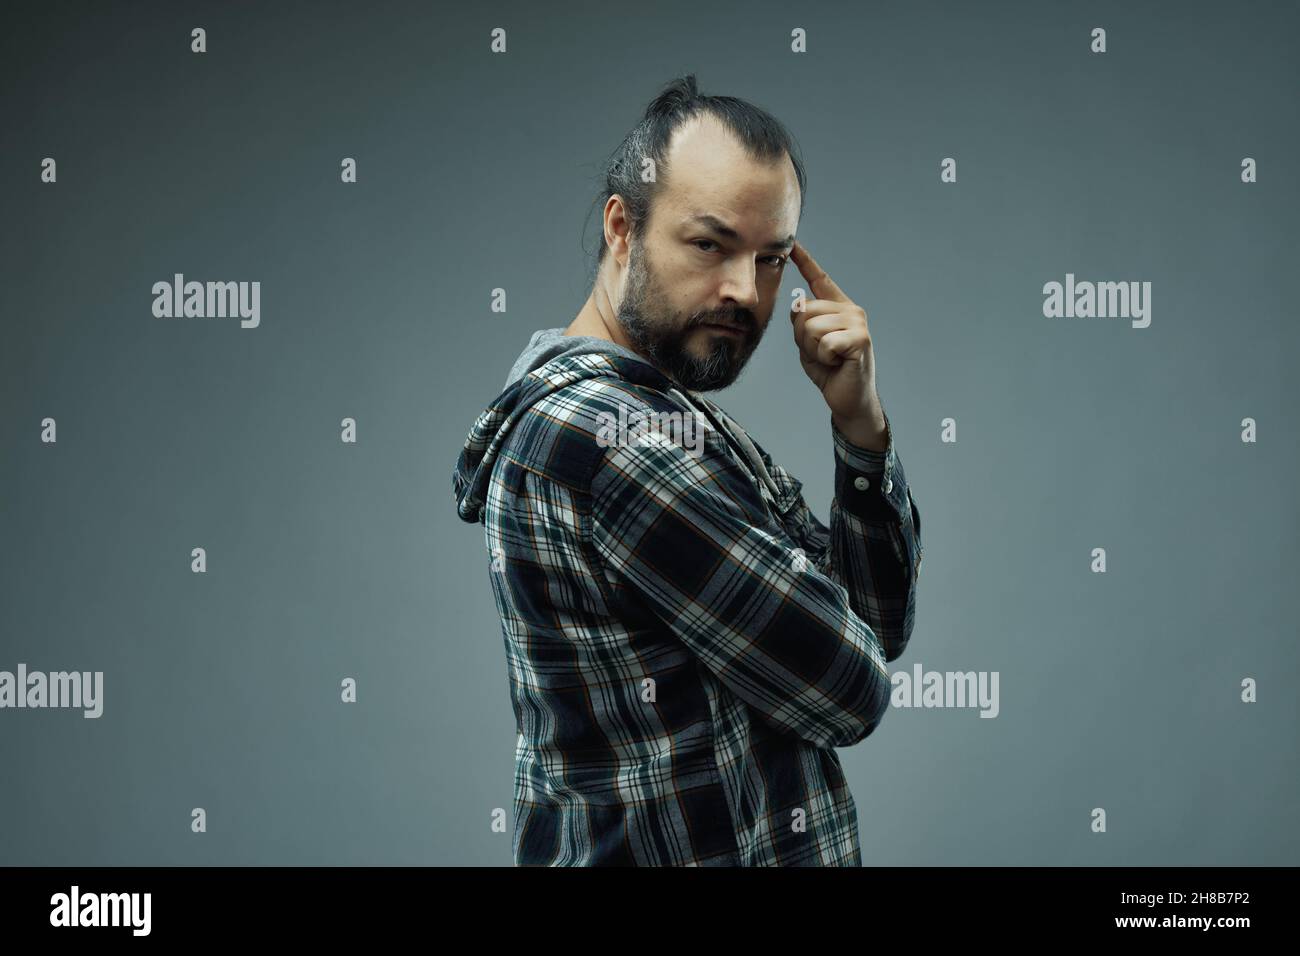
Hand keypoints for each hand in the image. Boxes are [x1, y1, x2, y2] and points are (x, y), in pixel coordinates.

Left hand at [788, 240, 886, 448]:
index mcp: (837, 307)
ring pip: (811, 327)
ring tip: (830, 358)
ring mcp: (857, 322)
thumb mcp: (807, 343)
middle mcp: (850, 309)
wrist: (848, 398)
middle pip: (804, 310)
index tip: (792, 244)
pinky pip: (824, 343)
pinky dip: (824, 358)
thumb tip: (799, 303)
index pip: (819, 279)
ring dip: (813, 350)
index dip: (805, 261)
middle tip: (821, 353)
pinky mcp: (860, 338)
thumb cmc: (829, 370)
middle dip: (802, 337)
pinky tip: (838, 363)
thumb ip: (801, 322)